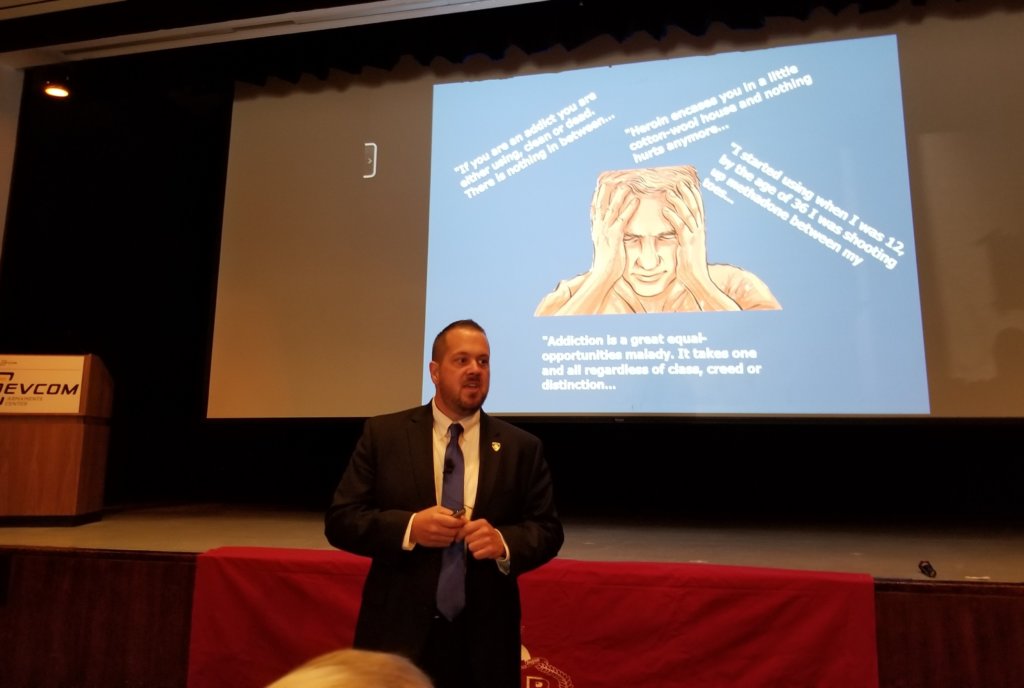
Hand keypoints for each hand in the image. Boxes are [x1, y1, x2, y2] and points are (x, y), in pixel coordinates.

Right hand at [410, 506, 464, 547]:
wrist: (411, 527)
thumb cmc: (425, 516)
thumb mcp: (436, 509)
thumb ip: (448, 512)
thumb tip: (461, 516)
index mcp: (437, 518)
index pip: (454, 522)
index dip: (461, 522)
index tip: (464, 521)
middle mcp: (436, 529)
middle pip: (454, 532)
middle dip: (458, 529)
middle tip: (458, 526)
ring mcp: (434, 538)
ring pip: (451, 539)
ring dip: (453, 535)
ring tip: (451, 531)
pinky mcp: (433, 544)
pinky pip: (446, 544)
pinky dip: (448, 540)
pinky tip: (445, 536)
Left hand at [460, 518, 506, 559]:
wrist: (499, 542)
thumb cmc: (485, 533)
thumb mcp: (478, 526)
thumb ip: (468, 523)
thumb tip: (460, 518)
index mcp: (482, 523)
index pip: (466, 528)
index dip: (460, 534)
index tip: (458, 538)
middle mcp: (486, 530)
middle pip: (468, 539)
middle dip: (469, 542)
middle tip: (473, 541)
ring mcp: (489, 540)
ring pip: (471, 547)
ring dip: (473, 548)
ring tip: (477, 546)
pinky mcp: (491, 549)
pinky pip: (476, 554)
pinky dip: (477, 554)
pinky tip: (481, 551)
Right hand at [589, 181, 638, 281]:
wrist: (603, 275)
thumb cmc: (607, 266)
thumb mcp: (606, 250)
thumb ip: (609, 241)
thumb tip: (613, 238)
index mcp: (596, 232)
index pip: (595, 212)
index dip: (596, 199)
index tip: (598, 188)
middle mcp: (599, 229)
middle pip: (601, 206)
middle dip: (604, 193)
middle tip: (608, 181)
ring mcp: (606, 232)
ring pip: (612, 209)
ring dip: (619, 196)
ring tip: (625, 186)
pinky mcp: (614, 236)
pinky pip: (622, 219)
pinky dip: (629, 208)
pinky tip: (635, 200)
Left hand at [664, 180, 739, 310]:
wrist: (698, 280)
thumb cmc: (690, 267)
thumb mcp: (688, 249)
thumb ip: (685, 238)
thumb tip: (680, 234)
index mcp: (699, 232)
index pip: (698, 210)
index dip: (693, 196)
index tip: (688, 184)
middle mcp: (699, 232)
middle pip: (695, 208)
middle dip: (688, 194)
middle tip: (681, 182)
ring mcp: (694, 238)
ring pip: (688, 215)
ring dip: (679, 202)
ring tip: (670, 192)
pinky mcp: (688, 245)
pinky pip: (681, 228)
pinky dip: (674, 217)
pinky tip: (666, 210)